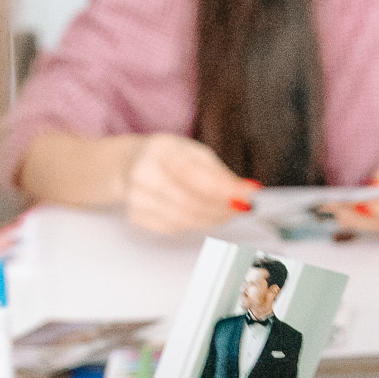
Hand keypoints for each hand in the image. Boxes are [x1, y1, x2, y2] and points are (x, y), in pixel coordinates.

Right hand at [123, 134, 257, 235]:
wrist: (130, 164)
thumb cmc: (167, 157)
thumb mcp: (194, 153)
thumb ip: (219, 173)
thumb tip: (248, 191)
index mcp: (160, 150)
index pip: (194, 174)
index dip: (223, 189)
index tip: (248, 195)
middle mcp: (143, 173)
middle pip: (191, 201)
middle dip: (222, 208)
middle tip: (241, 208)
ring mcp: (137, 197)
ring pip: (185, 219)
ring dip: (212, 219)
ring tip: (227, 212)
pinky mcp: (137, 216)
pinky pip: (175, 227)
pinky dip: (195, 224)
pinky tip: (204, 215)